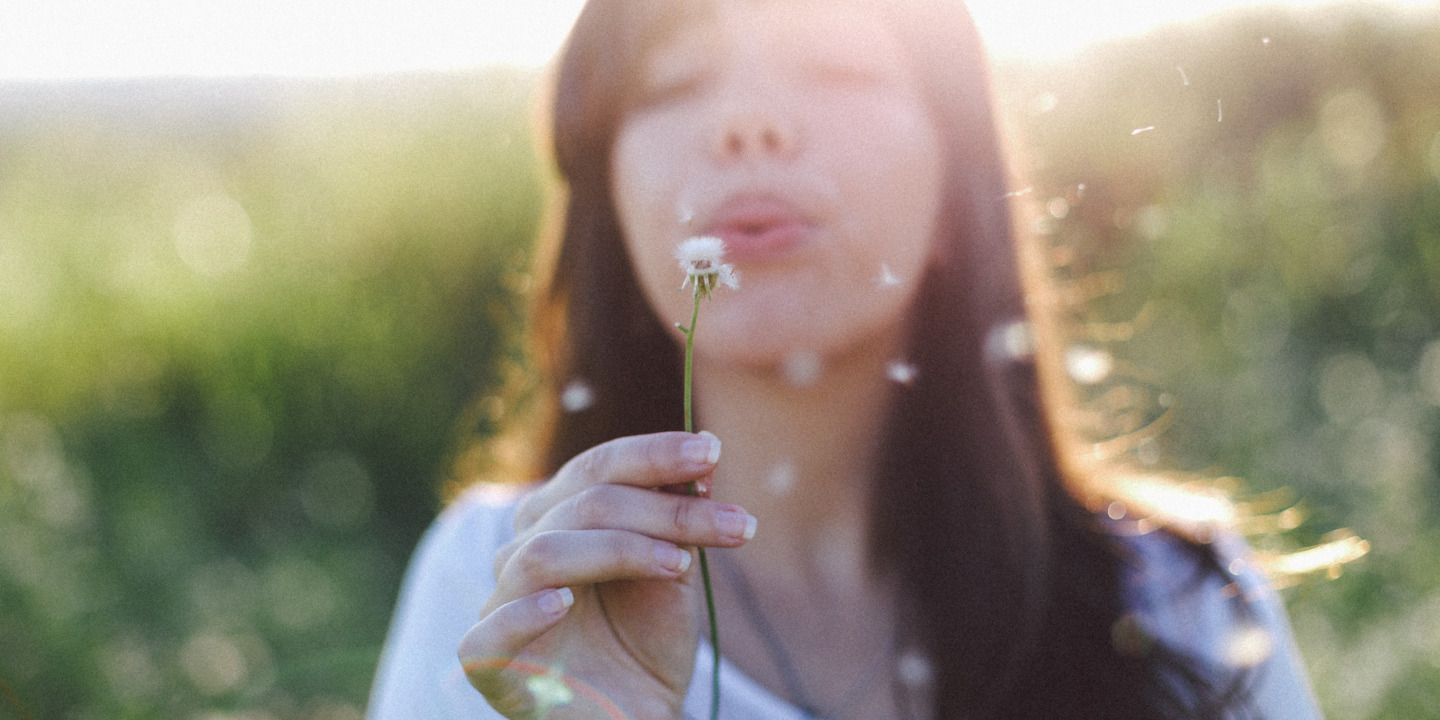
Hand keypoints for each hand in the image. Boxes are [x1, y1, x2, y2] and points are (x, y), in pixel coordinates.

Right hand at [458, 431, 756, 718]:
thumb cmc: (644, 642)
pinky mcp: (490, 663)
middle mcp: (523, 550)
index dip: (653, 454)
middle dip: (665, 509)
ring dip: (622, 549)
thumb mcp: (672, 572)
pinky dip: (523, 612)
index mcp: (557, 518)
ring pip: (544, 553)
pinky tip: (563, 603)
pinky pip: (490, 632)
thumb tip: (704, 456)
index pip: (597, 468)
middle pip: (584, 504)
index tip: (713, 452)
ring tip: (682, 565)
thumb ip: (677, 520)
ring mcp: (501, 604)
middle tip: (736, 525)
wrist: (636, 715)